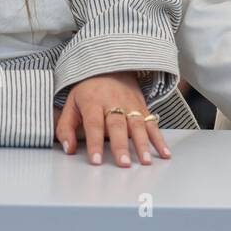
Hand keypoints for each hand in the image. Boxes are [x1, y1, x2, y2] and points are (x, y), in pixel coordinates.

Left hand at [53, 71, 170, 166]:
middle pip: (118, 126)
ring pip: (138, 125)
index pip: (94, 125)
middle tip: (124, 164)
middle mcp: (113, 103)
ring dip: (143, 144)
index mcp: (93, 102)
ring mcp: (131, 105)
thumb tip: (68, 149)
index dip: (95, 144)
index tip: (96, 161)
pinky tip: (164, 153)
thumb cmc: (89, 90)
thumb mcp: (71, 104)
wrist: (111, 66)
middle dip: (121, 146)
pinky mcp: (143, 107)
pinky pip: (152, 124)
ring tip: (146, 161)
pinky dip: (160, 139)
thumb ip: (66, 128)